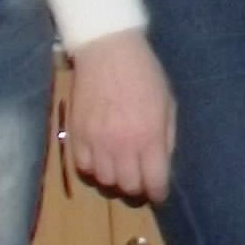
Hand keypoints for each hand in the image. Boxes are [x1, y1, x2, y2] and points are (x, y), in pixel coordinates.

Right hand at [63, 30, 175, 203]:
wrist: (108, 51)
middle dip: (137, 187)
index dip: (158, 193)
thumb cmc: (144, 74)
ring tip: (119, 167)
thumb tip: (162, 164)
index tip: (158, 193)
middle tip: (139, 179)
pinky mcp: (76, 134)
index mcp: (149, 137)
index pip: (154, 182)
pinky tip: (99, 158)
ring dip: (114, 178)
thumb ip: (166, 137)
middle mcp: (122, 145)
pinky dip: (92, 168)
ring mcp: (96, 141)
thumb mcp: (168, 104)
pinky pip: (82, 167)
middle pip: (128, 186)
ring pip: (104, 180)